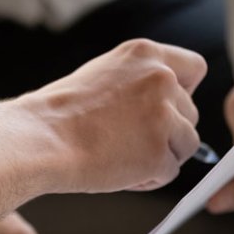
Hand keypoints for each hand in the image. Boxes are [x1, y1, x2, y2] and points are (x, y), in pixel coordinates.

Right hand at [0, 39, 206, 228]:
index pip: (194, 68)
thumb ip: (139, 83)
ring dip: (160, 156)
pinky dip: (148, 178)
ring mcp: (164, 117)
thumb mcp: (104, 75)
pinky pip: (169, 172)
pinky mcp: (161, 153)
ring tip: (121, 156)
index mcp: (146, 55)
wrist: (39, 140)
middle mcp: (161, 80)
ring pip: (185, 145)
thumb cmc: (60, 115)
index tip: (165, 108)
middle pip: (190, 113)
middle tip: (129, 141)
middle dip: (168, 132)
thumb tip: (167, 106)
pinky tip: (118, 171)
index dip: (182, 93)